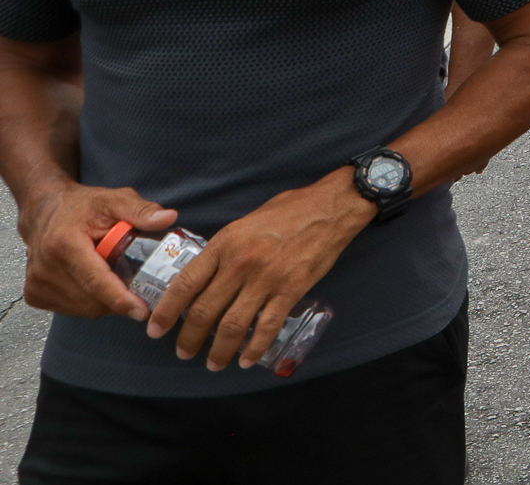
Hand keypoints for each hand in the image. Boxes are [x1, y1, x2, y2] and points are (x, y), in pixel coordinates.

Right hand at [19, 182, 176, 321]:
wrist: (45, 212)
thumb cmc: (82, 206)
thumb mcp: (114, 199)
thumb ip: (141, 210)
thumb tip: (168, 218)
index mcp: (64, 244)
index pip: (95, 280)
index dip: (119, 298)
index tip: (141, 311)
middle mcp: (45, 268)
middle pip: (92, 299)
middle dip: (120, 297)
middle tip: (139, 284)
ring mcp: (37, 284)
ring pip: (84, 308)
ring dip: (106, 301)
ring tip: (115, 277)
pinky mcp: (34, 295)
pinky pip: (72, 309)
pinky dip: (90, 302)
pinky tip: (96, 283)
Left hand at [147, 171, 372, 369]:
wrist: (332, 207)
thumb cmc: (289, 210)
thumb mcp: (245, 222)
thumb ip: (225, 249)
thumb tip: (207, 276)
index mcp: (225, 244)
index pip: (186, 283)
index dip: (167, 311)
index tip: (156, 329)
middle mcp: (241, 264)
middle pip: (205, 310)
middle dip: (189, 338)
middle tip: (183, 352)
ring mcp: (267, 278)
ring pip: (233, 325)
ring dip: (219, 350)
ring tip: (212, 363)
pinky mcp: (291, 289)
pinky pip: (268, 326)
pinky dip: (255, 347)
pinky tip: (247, 360)